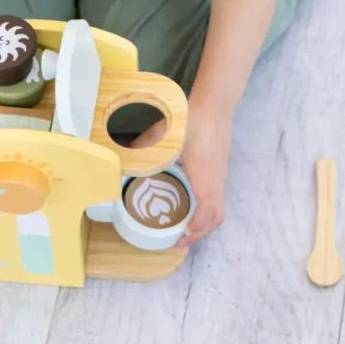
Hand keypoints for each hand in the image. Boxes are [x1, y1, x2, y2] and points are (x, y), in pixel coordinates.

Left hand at [131, 103, 231, 246]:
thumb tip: (124, 153)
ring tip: (185, 226)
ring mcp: (220, 175)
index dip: (195, 230)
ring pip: (219, 207)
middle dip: (200, 233)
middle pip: (216, 217)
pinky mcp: (220, 168)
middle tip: (180, 238)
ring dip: (204, 222)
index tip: (180, 237)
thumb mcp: (168, 138)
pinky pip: (217, 196)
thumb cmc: (193, 122)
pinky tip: (190, 202)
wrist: (215, 105)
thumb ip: (146, 148)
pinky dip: (206, 208)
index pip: (207, 213)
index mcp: (204, 179)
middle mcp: (216, 181)